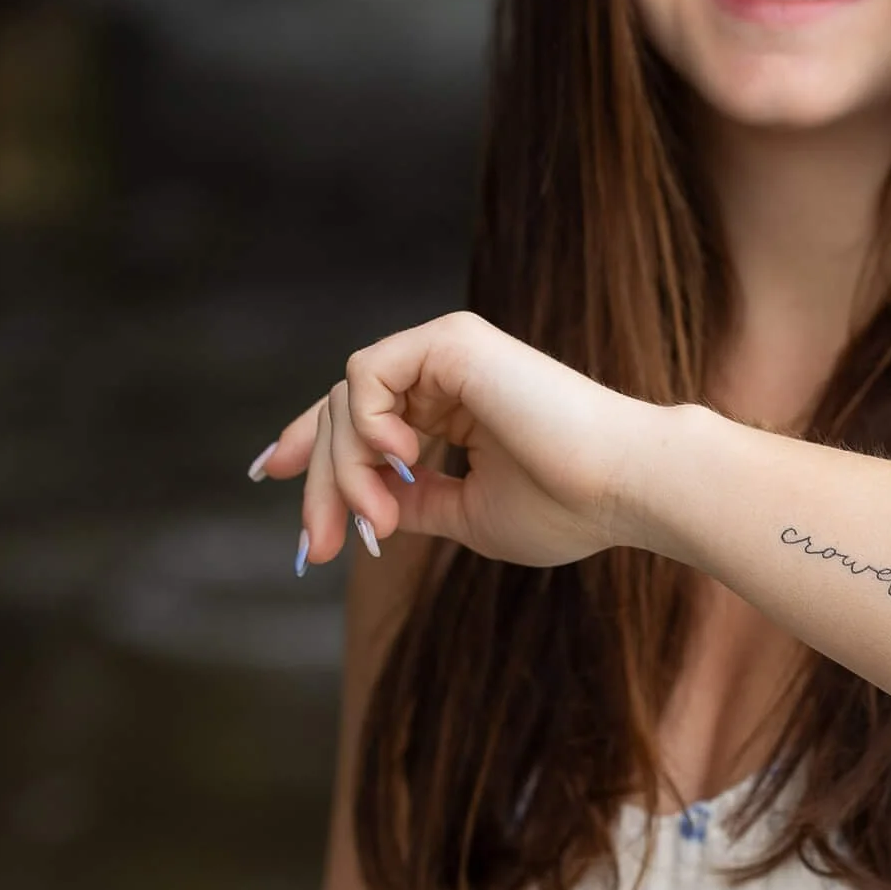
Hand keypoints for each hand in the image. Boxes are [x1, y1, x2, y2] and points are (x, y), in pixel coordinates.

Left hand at [248, 311, 665, 570]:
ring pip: (348, 400)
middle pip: (344, 415)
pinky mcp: (452, 342)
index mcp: (456, 403)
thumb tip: (365, 508)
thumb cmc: (568, 506)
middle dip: (321, 482)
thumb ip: (414, 503)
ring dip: (346, 469)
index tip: (268, 474)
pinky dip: (366, 424)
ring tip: (378, 523)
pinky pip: (367, 374)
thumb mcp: (468, 516)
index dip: (311, 444)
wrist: (622, 486)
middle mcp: (447, 370)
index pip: (362, 414)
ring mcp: (448, 352)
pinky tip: (399, 460)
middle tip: (318, 547)